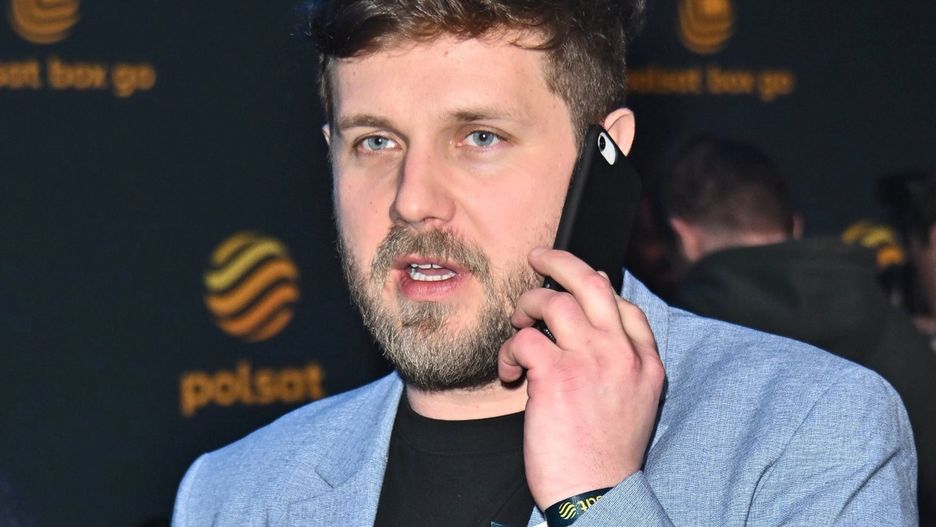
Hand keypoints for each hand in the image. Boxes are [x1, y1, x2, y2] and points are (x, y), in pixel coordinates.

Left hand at [498, 247, 664, 508]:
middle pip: (591, 282)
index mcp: (647, 363)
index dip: (594, 284)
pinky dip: (509, 350)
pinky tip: (509, 371)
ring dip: (527, 306)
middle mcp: (623, 355)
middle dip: (559, 260)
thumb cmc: (605, 455)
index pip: (623, 304)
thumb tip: (595, 321)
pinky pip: (524, 338)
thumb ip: (620, 362)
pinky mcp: (556, 376)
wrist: (596, 496)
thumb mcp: (633, 403)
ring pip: (553, 301)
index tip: (573, 283)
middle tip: (536, 257)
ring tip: (518, 325)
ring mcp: (592, 361)